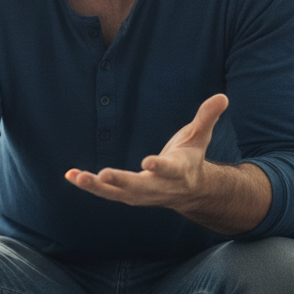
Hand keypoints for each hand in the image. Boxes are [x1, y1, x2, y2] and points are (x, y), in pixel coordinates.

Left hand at [65, 94, 229, 214]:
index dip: (159, 167)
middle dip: (120, 182)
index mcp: (177, 172)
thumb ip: (206, 118)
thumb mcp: (199, 138)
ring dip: (96, 186)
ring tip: (76, 176)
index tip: (147, 162)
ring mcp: (141, 195)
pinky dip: (89, 185)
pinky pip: (106, 192)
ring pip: (116, 193)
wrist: (190, 192)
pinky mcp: (127, 196)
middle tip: (103, 174)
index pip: (168, 170)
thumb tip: (222, 97)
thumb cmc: (191, 158)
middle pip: (138, 187)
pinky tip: (71, 176)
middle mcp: (158, 187)